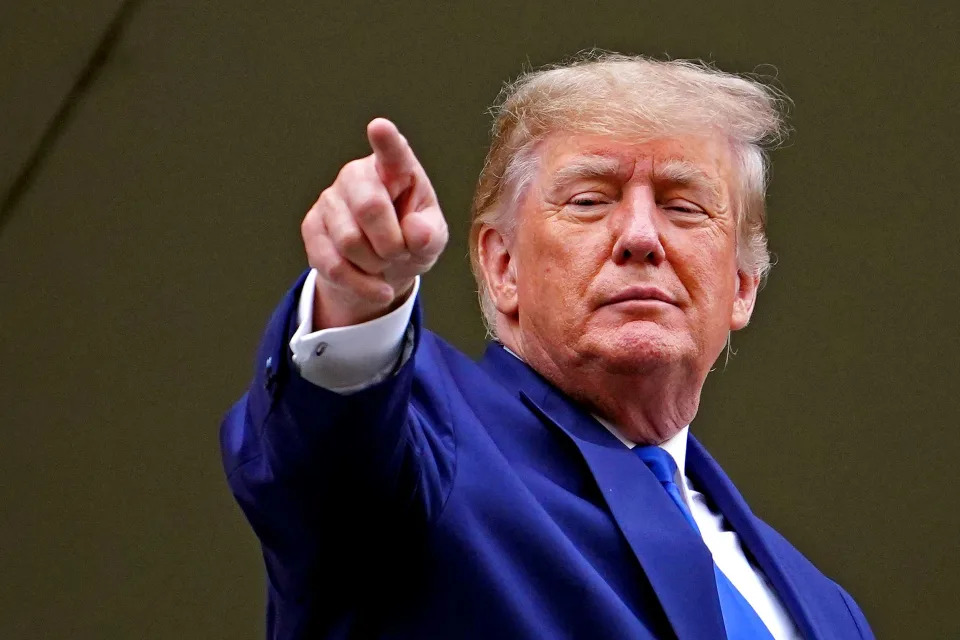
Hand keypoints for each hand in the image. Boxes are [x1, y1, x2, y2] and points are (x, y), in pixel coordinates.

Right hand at [301, 118, 448, 327]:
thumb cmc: (410, 239)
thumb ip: (430, 234)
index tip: (380, 127)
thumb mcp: (431, 238)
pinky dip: (360, 284)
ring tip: (384, 263)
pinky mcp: (311, 227)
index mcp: (395, 169)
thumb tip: (415, 233)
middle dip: (391, 243)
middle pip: (370, 208)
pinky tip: (376, 287)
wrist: (381, 269)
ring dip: (375, 265)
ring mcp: (330, 199)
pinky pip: (332, 264)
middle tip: (400, 252)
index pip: (392, 153)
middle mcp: (357, 175)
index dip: (386, 141)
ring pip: (349, 241)